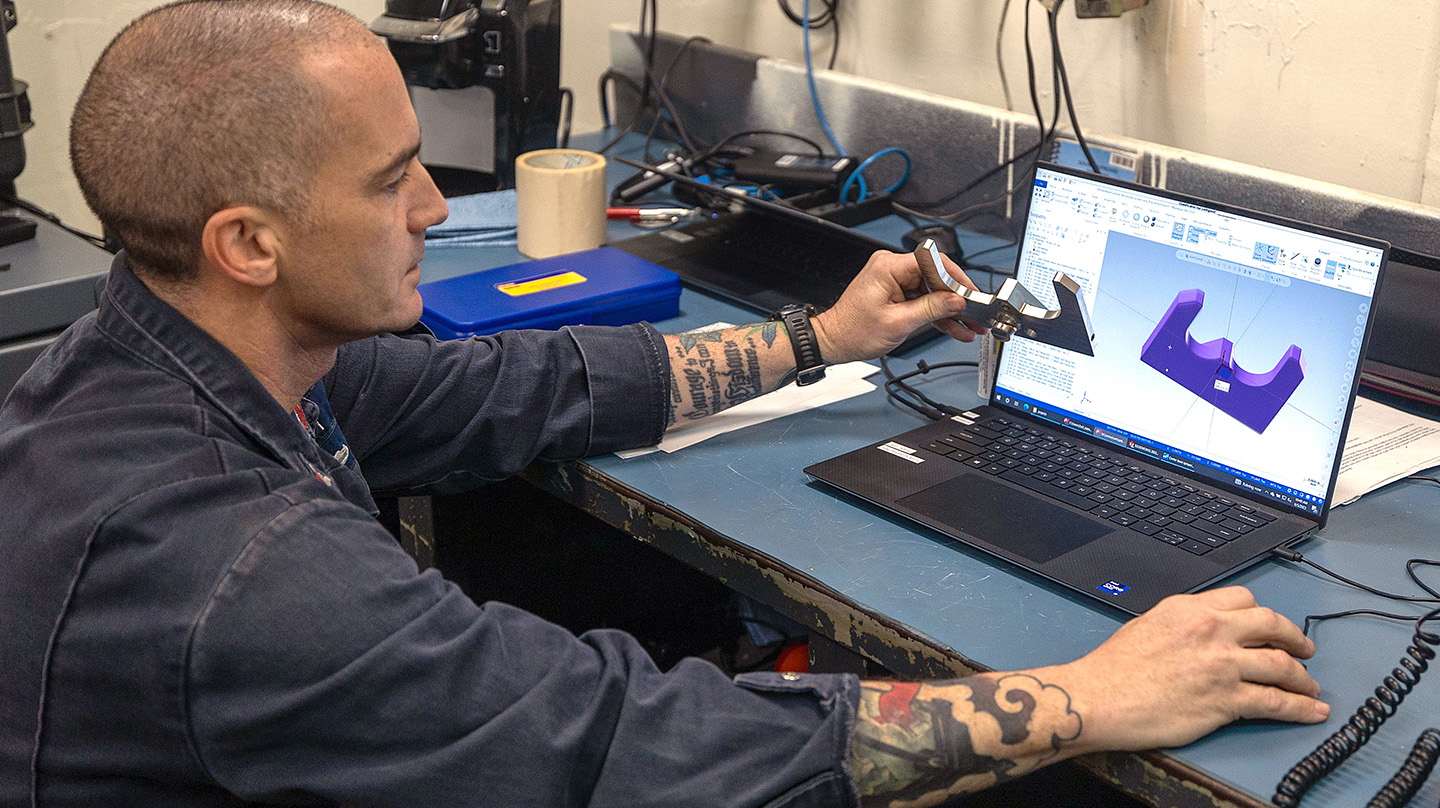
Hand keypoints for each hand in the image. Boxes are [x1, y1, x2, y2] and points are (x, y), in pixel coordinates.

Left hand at [811, 249, 987, 363]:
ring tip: (970, 326)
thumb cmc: (853, 331)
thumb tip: (957, 301)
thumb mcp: (898, 323)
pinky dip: (937, 313)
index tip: (971, 295)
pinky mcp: (896, 292)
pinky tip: (955, 327)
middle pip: (936, 277)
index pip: (934, 262)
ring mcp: (894, 280)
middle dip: (957, 298)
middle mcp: (891, 268)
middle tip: (975, 315)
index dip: (957, 279)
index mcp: (889, 267)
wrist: (834, 341)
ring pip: (932, 291)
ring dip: (950, 310)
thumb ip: (931, 309)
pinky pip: (923, 299)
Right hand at [1045, 586, 1327, 754]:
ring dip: (1303, 678)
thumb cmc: (1112, 668)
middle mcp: (1211, 630)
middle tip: (1304, 650)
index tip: (1270, 627)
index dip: (1263, 615)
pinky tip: (1313, 711)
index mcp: (1189, 608)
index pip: (1243, 600)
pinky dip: (1301, 708)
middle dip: (1296, 638)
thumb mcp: (1146, 625)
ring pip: (1281, 665)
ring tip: (1310, 686)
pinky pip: (1275, 702)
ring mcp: (1222, 665)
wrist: (1099, 697)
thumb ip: (1181, 624)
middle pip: (1272, 625)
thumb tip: (1200, 634)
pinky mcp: (1226, 699)